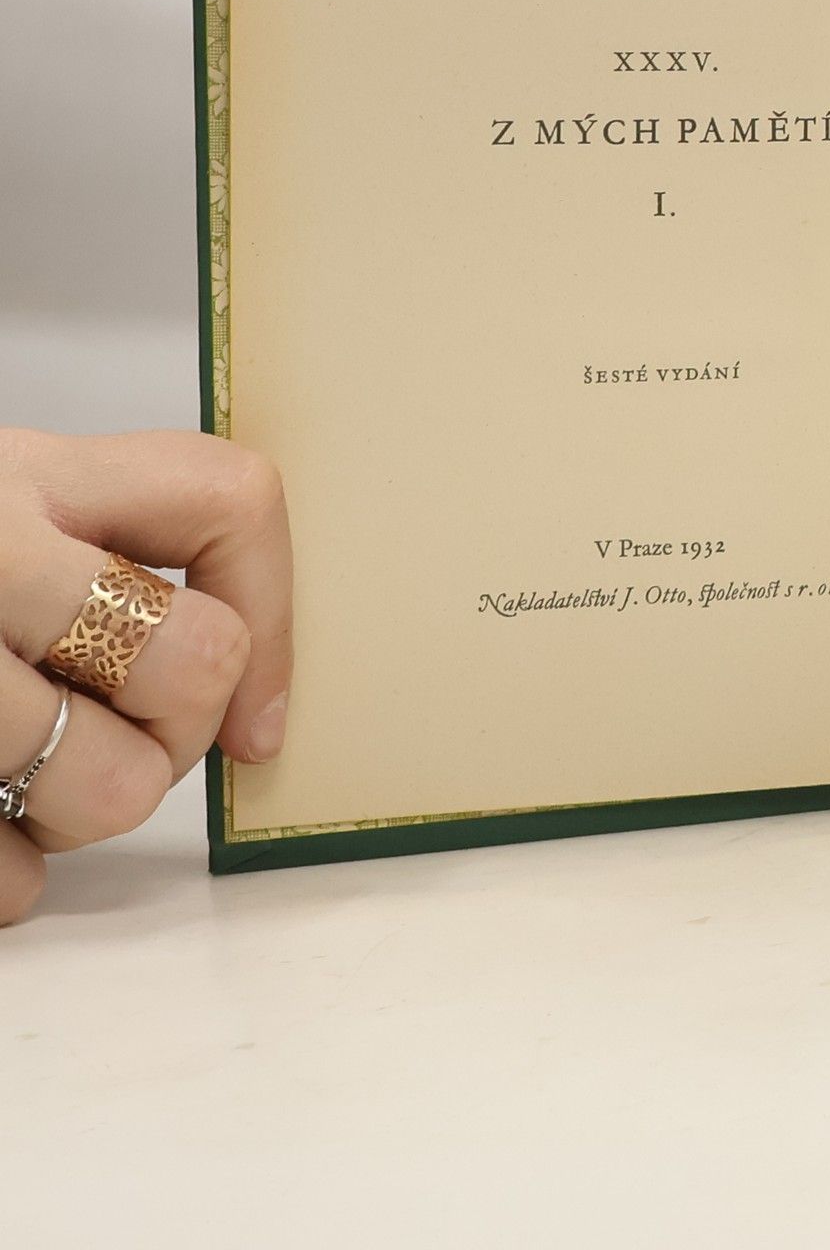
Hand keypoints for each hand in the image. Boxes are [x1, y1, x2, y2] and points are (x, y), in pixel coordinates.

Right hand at [0, 430, 292, 924]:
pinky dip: (5, 879)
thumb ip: (93, 557)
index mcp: (20, 477)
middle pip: (193, 660)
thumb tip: (245, 714)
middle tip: (117, 739)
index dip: (274, 606)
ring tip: (20, 780)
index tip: (254, 704)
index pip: (225, 500)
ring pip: (111, 789)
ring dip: (82, 812)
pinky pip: (7, 880)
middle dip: (177, 729)